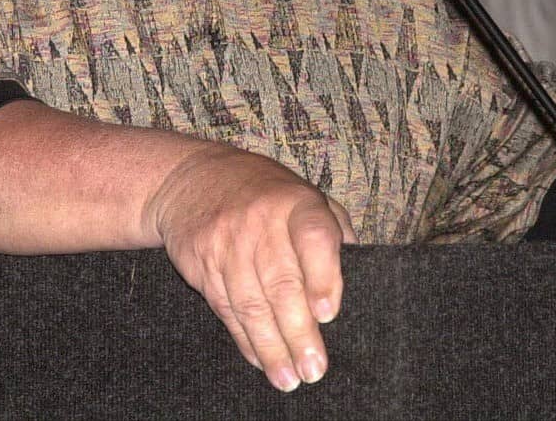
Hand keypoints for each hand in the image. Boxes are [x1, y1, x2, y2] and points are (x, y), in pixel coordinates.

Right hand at [144, 143, 357, 391]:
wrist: (192, 177)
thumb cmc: (265, 195)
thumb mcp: (304, 196)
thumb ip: (334, 231)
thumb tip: (363, 275)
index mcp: (296, 203)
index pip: (314, 237)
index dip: (322, 276)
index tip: (329, 315)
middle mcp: (261, 221)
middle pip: (281, 283)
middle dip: (299, 332)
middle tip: (314, 368)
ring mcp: (226, 242)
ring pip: (250, 303)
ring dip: (271, 346)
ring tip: (289, 378)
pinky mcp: (201, 261)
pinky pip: (225, 308)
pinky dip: (243, 339)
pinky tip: (260, 359)